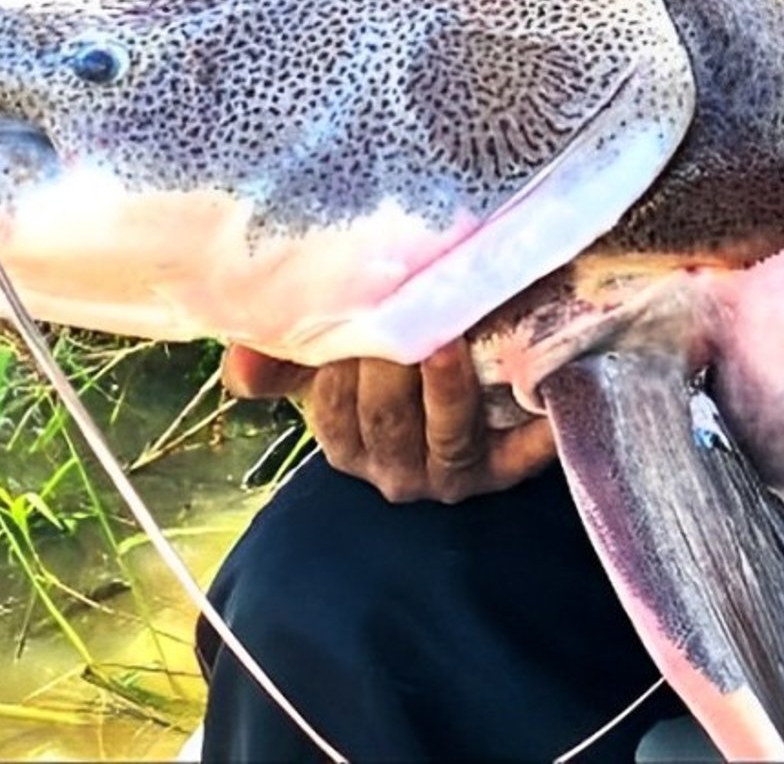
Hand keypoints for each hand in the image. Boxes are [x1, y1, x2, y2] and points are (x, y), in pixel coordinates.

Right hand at [221, 337, 556, 503]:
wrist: (484, 375)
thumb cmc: (396, 361)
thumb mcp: (338, 355)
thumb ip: (286, 357)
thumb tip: (240, 365)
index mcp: (348, 443)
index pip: (333, 409)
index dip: (341, 366)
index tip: (355, 318)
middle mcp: (394, 468)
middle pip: (386, 421)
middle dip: (392, 369)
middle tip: (408, 310)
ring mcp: (452, 473)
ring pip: (444, 437)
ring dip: (447, 390)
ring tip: (450, 342)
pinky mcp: (507, 469)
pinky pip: (517, 455)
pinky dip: (530, 427)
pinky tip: (543, 387)